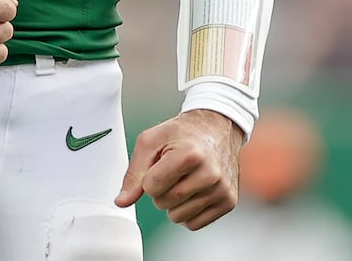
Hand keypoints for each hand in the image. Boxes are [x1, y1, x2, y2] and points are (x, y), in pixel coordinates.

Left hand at [114, 109, 243, 229]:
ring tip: (183, 180)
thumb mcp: (150, 141)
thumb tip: (121, 202)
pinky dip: (187, 211)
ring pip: (178, 217)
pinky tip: (193, 191)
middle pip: (163, 203)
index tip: (159, 164)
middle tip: (171, 171)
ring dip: (173, 203)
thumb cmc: (182, 133)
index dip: (148, 177)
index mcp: (190, 155)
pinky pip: (194, 224)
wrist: (217, 127)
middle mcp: (210, 174)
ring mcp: (222, 190)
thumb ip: (134, 173)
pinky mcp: (229, 202)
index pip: (151, 186)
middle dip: (159, 190)